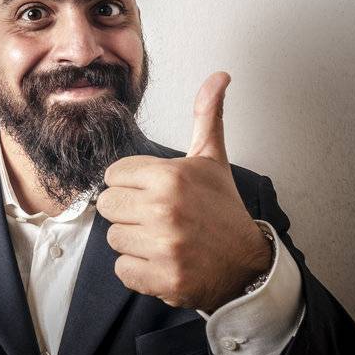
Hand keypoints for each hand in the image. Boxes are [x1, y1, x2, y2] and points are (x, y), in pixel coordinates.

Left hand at [98, 72, 271, 312]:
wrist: (248, 264)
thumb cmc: (222, 210)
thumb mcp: (211, 160)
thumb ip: (206, 116)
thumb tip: (219, 75)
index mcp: (170, 177)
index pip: (112, 175)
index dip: (131, 184)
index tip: (157, 193)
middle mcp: (165, 209)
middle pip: (106, 206)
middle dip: (128, 212)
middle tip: (159, 217)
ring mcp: (164, 246)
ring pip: (112, 238)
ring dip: (134, 242)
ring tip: (165, 239)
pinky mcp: (163, 278)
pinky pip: (122, 270)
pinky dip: (139, 271)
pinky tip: (164, 262)